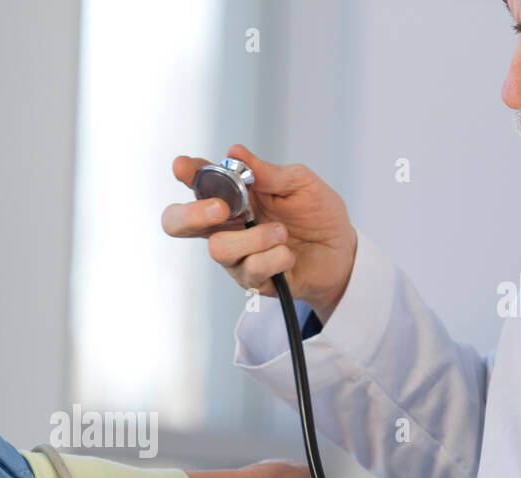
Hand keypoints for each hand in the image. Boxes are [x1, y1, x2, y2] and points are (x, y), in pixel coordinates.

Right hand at [161, 144, 358, 317]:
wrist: (342, 252)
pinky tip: (289, 255)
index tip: (183, 166)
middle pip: (178, 224)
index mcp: (232, 196)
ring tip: (282, 233)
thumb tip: (234, 152)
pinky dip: (275, 258)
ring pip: (219, 249)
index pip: (199, 183)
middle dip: (191, 215)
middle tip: (220, 209)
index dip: (186, 174)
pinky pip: (251, 270)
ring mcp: (235, 256)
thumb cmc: (318, 214)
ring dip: (255, 238)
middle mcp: (226, 227)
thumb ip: (267, 172)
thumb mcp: (300, 183)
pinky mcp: (251, 281)